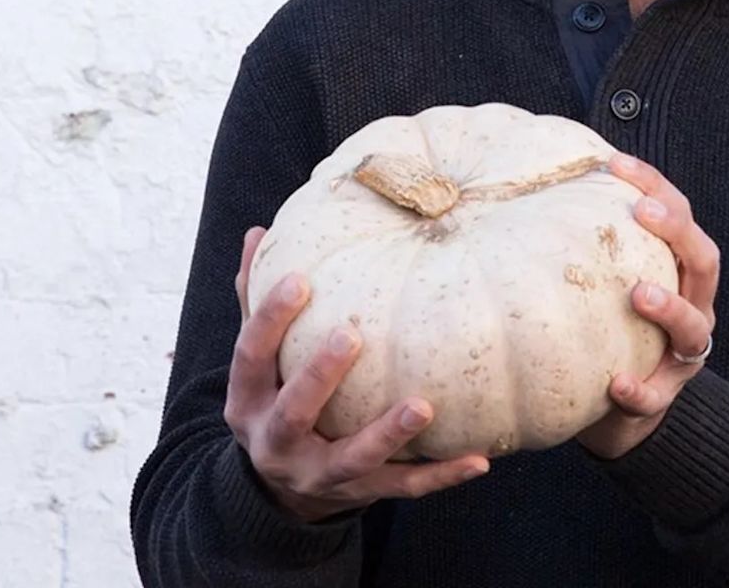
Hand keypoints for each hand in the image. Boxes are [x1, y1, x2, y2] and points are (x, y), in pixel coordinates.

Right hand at [224, 227, 490, 521]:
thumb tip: (258, 233)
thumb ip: (256, 300)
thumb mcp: (259, 359)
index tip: (299, 279)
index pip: (250, 357)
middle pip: (293, 413)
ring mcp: (319, 475)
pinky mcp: (360, 494)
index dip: (269, 320)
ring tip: (424, 406)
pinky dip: (441, 475)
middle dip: (318, 377)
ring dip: (387, 434)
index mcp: (248, 401)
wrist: (282, 491)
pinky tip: (479, 459)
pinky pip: (404, 486)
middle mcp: (276, 443)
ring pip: (352, 459)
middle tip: (350, 335)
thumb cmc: (278, 395)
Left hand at [575, 155, 719, 460]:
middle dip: (677, 231)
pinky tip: (616, 384)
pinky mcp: (664, 398)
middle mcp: (693, 306)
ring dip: (670, 307)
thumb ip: (586, 242)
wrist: (617, 406)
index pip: (679, 215)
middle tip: (642, 211)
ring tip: (639, 293)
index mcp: (678, 271)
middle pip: (704, 261)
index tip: (616, 163)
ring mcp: (683, 355)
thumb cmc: (606, 327)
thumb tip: (528, 185)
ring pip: (693, 328)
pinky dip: (639, 389)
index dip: (654, 185)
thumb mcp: (604, 280)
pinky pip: (656, 396)